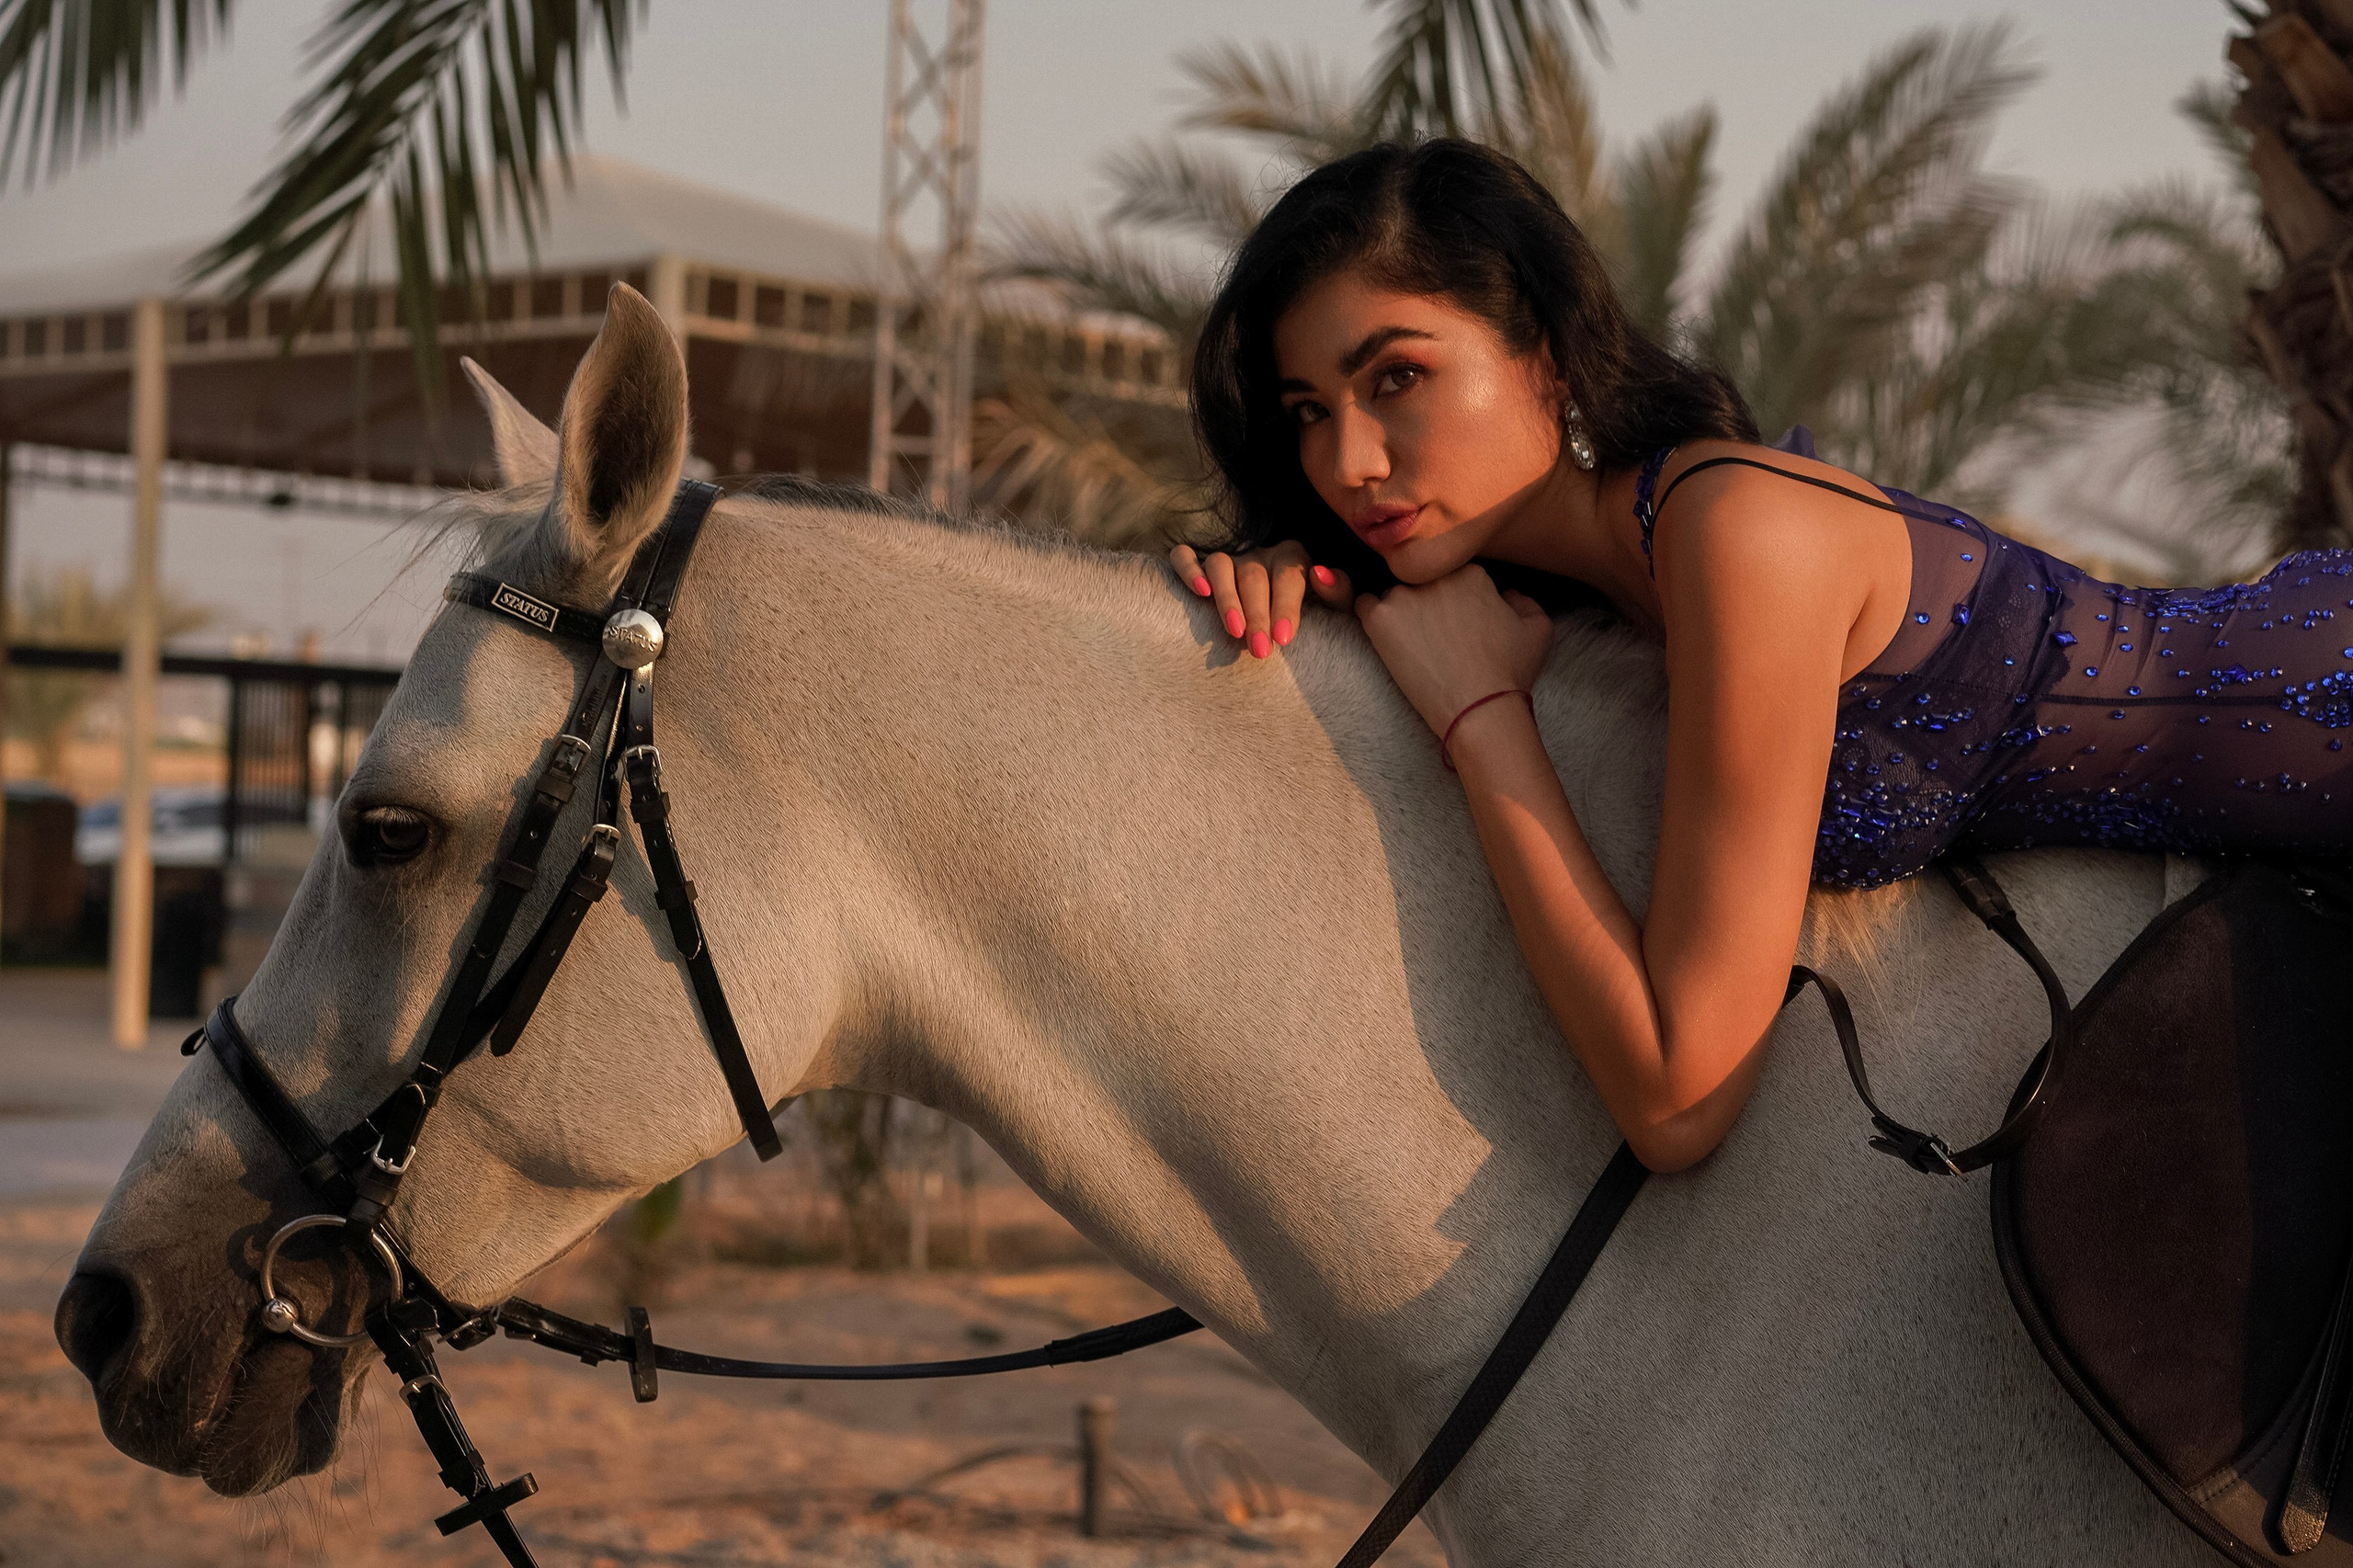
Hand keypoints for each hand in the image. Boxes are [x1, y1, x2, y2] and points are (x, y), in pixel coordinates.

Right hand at [1169, 540, 1353, 657]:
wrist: (1280, 628)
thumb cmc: (1309, 619)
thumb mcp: (1333, 608)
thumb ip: (1337, 592)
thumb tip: (1321, 574)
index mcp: (1292, 559)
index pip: (1289, 575)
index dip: (1286, 605)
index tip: (1283, 638)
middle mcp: (1258, 556)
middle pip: (1254, 576)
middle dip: (1258, 614)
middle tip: (1259, 650)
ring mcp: (1228, 560)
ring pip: (1221, 566)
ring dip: (1227, 598)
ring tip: (1234, 631)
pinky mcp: (1198, 565)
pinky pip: (1184, 556)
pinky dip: (1188, 569)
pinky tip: (1198, 592)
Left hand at [1354, 565, 1551, 735]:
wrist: (1480, 708)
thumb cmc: (1510, 672)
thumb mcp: (1539, 628)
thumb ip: (1523, 598)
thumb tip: (1506, 593)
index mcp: (1471, 571)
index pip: (1450, 573)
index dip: (1453, 599)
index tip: (1455, 622)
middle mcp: (1437, 575)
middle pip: (1421, 581)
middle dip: (1426, 602)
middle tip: (1432, 635)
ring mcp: (1405, 594)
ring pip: (1393, 593)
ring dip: (1400, 613)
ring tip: (1411, 643)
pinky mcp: (1380, 618)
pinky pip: (1364, 606)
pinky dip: (1371, 619)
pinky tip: (1385, 640)